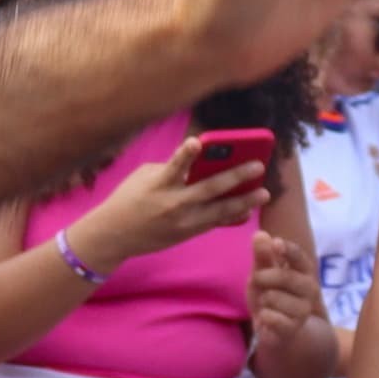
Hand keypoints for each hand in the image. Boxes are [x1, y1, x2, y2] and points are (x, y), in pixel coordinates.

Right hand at [82, 140, 268, 260]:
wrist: (114, 235)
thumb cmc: (128, 199)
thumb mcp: (143, 177)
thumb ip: (170, 168)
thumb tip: (199, 162)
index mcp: (158, 184)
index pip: (173, 166)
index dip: (185, 154)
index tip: (197, 141)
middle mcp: (173, 203)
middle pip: (209, 188)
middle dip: (235, 176)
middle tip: (258, 166)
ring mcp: (183, 221)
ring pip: (219, 210)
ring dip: (244, 201)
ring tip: (264, 193)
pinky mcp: (187, 233)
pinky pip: (214, 223)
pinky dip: (231, 215)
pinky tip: (246, 209)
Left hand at [249, 232, 322, 352]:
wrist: (275, 329)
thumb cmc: (269, 294)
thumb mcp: (262, 273)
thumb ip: (262, 256)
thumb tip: (260, 234)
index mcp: (304, 271)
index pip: (299, 257)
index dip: (288, 250)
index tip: (276, 243)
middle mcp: (310, 289)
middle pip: (285, 276)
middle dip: (263, 276)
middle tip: (256, 280)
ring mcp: (303, 310)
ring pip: (273, 297)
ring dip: (262, 299)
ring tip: (266, 303)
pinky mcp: (293, 328)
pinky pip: (271, 317)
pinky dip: (263, 316)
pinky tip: (266, 317)